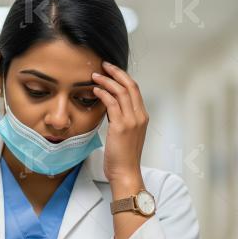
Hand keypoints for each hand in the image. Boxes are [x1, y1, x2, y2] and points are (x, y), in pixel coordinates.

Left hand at [92, 61, 148, 186]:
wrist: (126, 172)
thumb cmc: (123, 157)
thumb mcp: (126, 134)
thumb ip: (121, 119)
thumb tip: (110, 106)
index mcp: (142, 117)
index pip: (135, 90)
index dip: (123, 77)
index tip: (111, 71)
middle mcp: (139, 116)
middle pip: (130, 85)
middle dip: (116, 72)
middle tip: (104, 66)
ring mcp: (131, 121)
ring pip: (121, 91)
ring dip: (107, 81)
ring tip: (95, 76)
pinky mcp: (121, 126)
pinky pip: (112, 103)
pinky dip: (103, 93)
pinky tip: (95, 90)